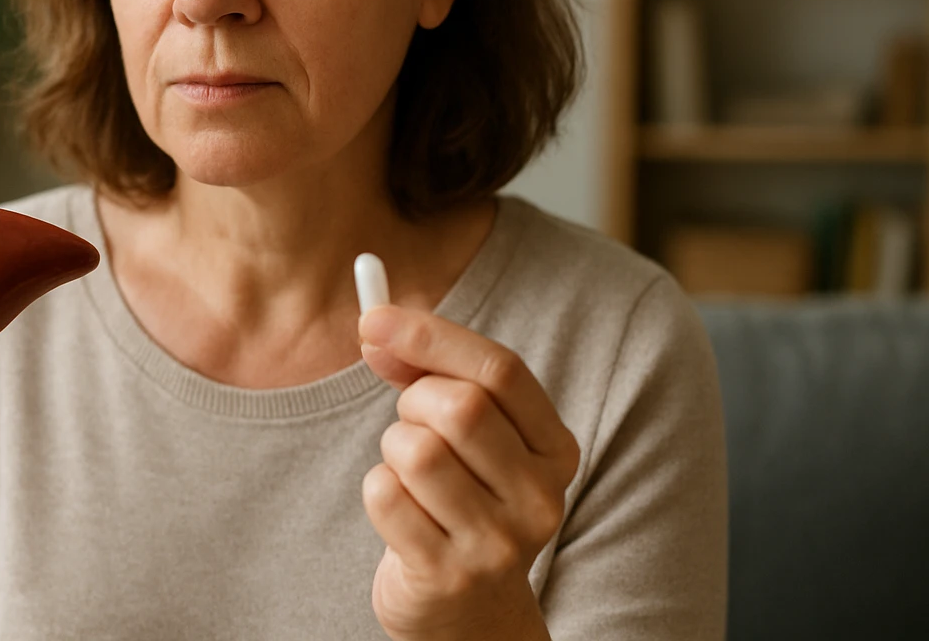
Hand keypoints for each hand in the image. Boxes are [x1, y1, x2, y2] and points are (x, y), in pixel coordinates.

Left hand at [358, 305, 579, 640]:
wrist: (470, 613)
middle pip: (459, 406)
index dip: (432, 336)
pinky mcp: (448, 574)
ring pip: (415, 450)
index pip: (501, 370)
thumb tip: (377, 327)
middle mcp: (539, 497)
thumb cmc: (462, 500)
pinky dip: (378, 490)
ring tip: (410, 475)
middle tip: (411, 425)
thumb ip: (428, 372)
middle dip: (413, 401)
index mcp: (554, 449)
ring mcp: (498, 542)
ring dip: (393, 450)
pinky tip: (402, 514)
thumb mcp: (467, 434)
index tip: (374, 318)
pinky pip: (384, 494)